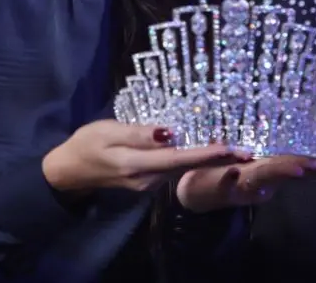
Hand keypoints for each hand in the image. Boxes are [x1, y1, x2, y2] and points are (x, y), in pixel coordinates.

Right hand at [42, 120, 242, 194]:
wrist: (69, 171)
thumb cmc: (86, 144)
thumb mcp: (108, 132)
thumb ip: (138, 133)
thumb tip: (169, 132)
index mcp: (138, 166)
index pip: (180, 159)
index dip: (207, 153)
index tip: (231, 148)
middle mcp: (149, 180)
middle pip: (188, 168)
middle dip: (218, 160)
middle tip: (247, 150)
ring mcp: (149, 184)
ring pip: (183, 170)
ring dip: (208, 161)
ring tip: (234, 149)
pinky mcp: (147, 181)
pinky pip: (175, 170)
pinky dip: (193, 161)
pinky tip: (207, 152)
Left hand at [176, 155, 315, 213]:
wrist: (195, 192)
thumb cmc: (223, 172)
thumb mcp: (249, 163)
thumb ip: (269, 155)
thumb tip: (292, 136)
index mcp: (262, 170)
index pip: (289, 164)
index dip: (309, 164)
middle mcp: (255, 180)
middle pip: (279, 172)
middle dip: (299, 168)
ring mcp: (238, 186)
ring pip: (259, 179)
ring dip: (275, 173)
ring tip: (296, 170)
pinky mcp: (218, 189)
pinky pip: (224, 184)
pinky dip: (230, 178)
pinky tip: (234, 171)